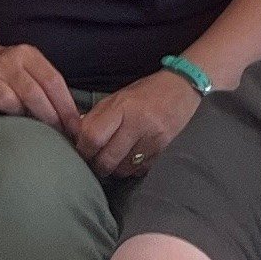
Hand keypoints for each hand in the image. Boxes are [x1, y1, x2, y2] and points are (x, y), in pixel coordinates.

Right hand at [0, 41, 80, 130]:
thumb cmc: (12, 76)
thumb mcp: (32, 71)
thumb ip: (51, 90)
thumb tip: (78, 122)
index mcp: (27, 55)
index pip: (52, 81)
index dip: (66, 108)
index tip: (75, 129)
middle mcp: (6, 62)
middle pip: (33, 93)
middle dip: (49, 118)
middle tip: (58, 137)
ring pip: (8, 101)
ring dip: (20, 118)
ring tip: (26, 128)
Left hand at [74, 69, 205, 178]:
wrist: (184, 88)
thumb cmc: (146, 92)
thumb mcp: (118, 97)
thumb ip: (97, 117)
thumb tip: (75, 137)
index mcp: (124, 107)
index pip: (92, 137)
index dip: (83, 148)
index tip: (82, 149)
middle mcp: (139, 124)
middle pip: (106, 160)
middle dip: (97, 164)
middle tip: (96, 158)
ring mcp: (154, 140)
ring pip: (122, 170)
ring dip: (115, 168)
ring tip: (116, 156)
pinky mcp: (164, 152)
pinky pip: (139, 171)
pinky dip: (132, 168)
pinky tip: (132, 156)